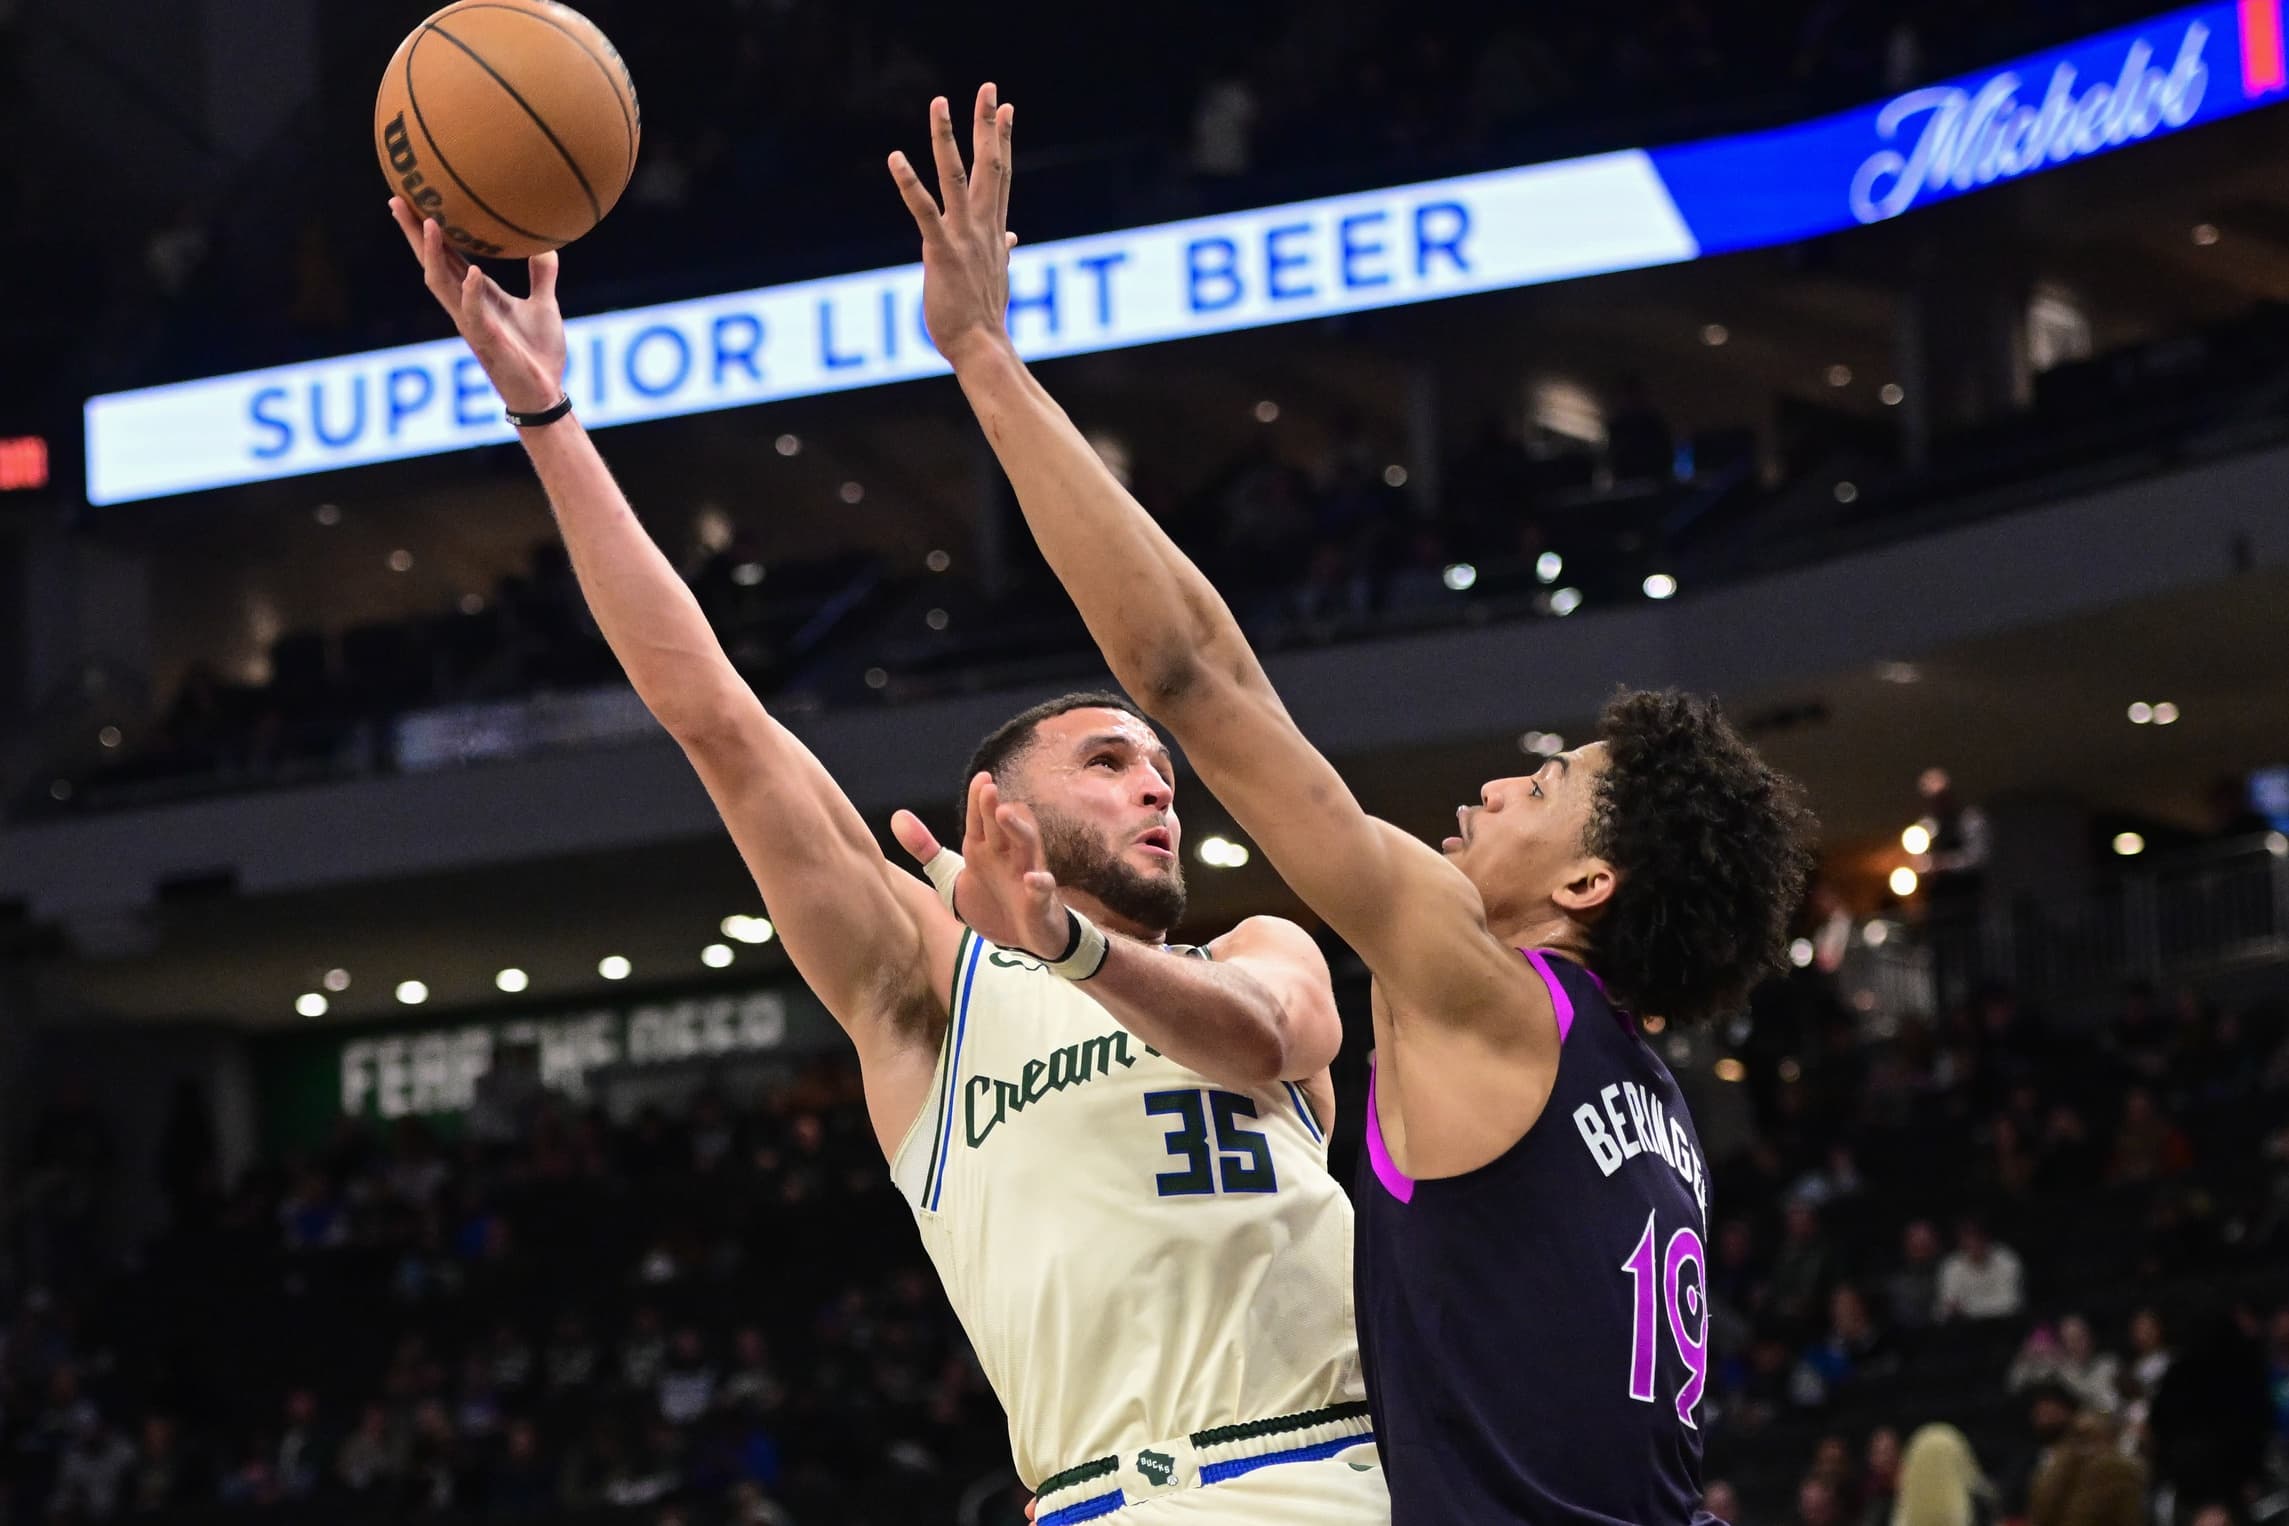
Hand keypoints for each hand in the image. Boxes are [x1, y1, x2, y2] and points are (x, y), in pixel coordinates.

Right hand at [387, 197, 564, 414]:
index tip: (413, 199)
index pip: (444, 256)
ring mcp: (472, 324)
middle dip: (412, 234)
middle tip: (397, 199)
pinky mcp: (486, 341)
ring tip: (427, 223)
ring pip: (440, 285)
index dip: (427, 231)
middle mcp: (465, 306)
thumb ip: (542, 275)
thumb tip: (547, 244)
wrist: (545, 392)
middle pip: (430, 264)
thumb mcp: (544, 305)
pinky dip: (473, 293)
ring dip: (432, 255)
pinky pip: (474, 314)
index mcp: (476, 295)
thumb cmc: (539, 352)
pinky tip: (475, 272)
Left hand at [887, 84, 1018, 369]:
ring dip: (947, 138)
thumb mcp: (996, 276)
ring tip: (940, 102)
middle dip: (988, 124)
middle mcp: (984, 227)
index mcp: (994, 230)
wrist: (982, 349)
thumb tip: (1013, 237)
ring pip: (956, 177)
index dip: (1003, 139)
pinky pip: (924, 211)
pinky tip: (895, 157)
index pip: (1001, 175)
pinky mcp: (941, 251)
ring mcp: (964, 237)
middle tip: (990, 87)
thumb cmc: (984, 319)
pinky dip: (909, 183)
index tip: (1007, 108)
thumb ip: (1002, 250)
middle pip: (989, 164)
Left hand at [891, 772, 1068, 958]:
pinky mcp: (1039, 903)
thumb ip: (925, 849)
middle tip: (987, 788)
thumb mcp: (952, 875)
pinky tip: (1032, 878)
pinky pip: (1043, 891)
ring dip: (1017, 829)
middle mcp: (1007, 856)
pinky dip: (1040, 884)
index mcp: (985, 849)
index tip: (980, 777)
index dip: (978, 799)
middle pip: (1002, 826)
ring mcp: (1026, 877)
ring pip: (1026, 847)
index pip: (980, 819)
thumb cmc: (991, 901)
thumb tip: (897, 816)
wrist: (1022, 939)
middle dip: (993, 808)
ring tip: (1005, 813)